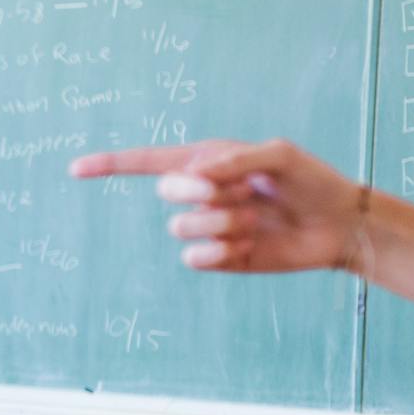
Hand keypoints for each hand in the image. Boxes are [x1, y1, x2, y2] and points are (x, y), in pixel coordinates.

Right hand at [70, 139, 365, 272]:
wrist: (338, 225)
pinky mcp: (217, 258)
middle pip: (167, 192)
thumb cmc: (311, 182)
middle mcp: (199, 194)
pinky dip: (224, 251)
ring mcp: (206, 227)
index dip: (110, 165)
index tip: (75, 169)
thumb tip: (193, 174)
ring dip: (224, 222)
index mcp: (206, 162)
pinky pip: (196, 258)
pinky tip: (251, 245)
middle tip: (244, 190)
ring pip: (183, 228)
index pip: (148, 162)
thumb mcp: (277, 156)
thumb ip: (233, 160)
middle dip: (201, 191)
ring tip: (257, 219)